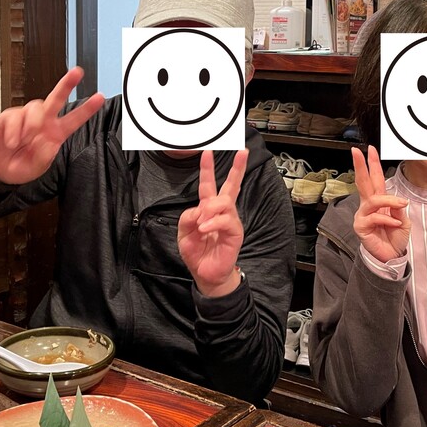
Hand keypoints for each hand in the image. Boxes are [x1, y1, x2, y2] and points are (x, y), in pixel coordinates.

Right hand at [0, 67, 104, 184]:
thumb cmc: (19, 166)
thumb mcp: (35, 169)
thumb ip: (44, 158)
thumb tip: (50, 142)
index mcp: (54, 134)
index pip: (74, 119)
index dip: (87, 109)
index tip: (99, 98)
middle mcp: (42, 123)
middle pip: (56, 99)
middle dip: (67, 84)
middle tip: (77, 73)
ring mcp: (26, 118)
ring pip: (35, 107)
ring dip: (31, 124)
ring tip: (24, 140)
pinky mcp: (9, 117)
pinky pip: (14, 116)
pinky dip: (13, 131)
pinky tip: (12, 141)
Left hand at [178, 149, 247, 297]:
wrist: (205, 274)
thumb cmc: (197, 253)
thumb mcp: (183, 234)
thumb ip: (187, 218)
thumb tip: (199, 209)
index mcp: (207, 209)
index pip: (208, 185)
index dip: (207, 168)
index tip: (207, 152)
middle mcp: (221, 212)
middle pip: (231, 186)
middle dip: (237, 168)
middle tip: (242, 152)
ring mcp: (230, 221)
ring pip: (224, 202)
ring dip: (210, 209)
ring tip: (201, 223)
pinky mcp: (235, 233)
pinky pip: (225, 220)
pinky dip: (213, 223)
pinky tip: (204, 228)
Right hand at [352, 146, 410, 262]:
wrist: (391, 256)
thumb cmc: (395, 237)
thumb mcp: (403, 221)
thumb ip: (399, 210)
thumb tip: (397, 202)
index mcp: (379, 200)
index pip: (375, 179)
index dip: (372, 164)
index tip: (370, 149)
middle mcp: (368, 205)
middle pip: (363, 181)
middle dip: (361, 165)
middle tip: (357, 151)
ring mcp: (363, 215)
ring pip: (373, 199)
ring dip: (389, 200)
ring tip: (401, 204)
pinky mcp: (360, 226)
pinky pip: (374, 217)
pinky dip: (387, 220)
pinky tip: (394, 224)